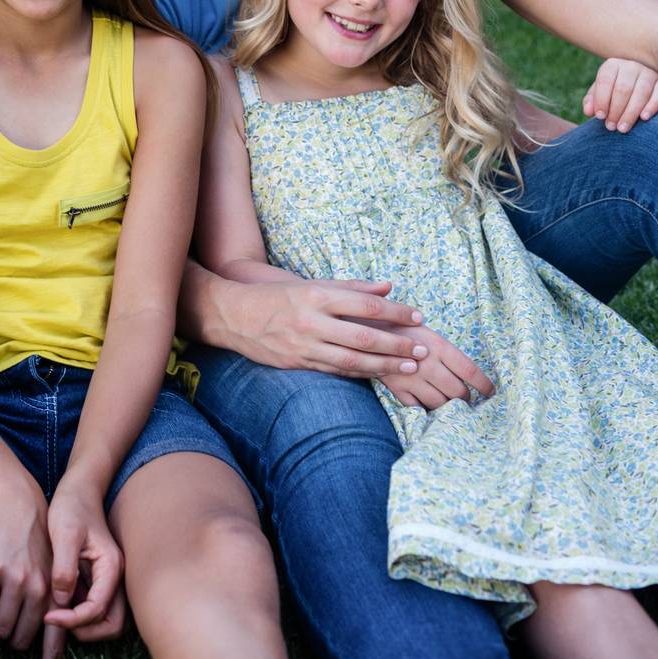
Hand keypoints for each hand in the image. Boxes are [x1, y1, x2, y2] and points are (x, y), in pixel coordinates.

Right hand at [0, 470, 54, 651]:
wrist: (16, 502)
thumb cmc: (36, 537)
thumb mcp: (54, 564)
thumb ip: (54, 594)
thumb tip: (49, 629)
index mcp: (53, 587)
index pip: (53, 634)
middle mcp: (35, 586)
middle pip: (19, 638)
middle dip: (14, 639)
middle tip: (10, 631)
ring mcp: (12, 579)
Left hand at [40, 477, 125, 658]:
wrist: (79, 487)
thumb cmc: (72, 506)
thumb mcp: (64, 534)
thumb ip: (64, 568)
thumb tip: (62, 601)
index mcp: (111, 566)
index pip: (98, 609)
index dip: (73, 620)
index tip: (48, 615)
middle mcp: (116, 576)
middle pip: (112, 624)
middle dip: (85, 630)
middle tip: (56, 621)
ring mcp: (109, 579)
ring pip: (107, 619)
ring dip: (84, 625)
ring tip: (56, 614)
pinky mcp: (99, 578)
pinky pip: (95, 607)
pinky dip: (80, 615)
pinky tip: (58, 603)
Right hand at [229, 275, 427, 377]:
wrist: (235, 316)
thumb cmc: (279, 297)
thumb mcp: (313, 285)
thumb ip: (352, 287)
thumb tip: (389, 285)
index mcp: (318, 296)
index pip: (366, 304)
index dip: (395, 311)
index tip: (418, 316)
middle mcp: (312, 321)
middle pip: (363, 336)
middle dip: (397, 344)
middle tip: (422, 349)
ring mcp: (305, 345)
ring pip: (353, 359)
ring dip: (385, 365)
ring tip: (410, 367)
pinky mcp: (298, 364)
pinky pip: (336, 371)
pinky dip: (361, 373)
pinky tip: (379, 373)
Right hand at [379, 325, 494, 409]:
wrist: (363, 329)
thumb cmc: (398, 326)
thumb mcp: (424, 329)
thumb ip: (444, 349)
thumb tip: (468, 371)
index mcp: (438, 345)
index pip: (470, 371)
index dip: (484, 385)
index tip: (492, 392)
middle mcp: (428, 364)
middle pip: (458, 392)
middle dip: (467, 399)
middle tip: (468, 399)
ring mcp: (413, 379)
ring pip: (440, 404)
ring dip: (449, 407)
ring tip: (451, 404)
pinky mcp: (398, 390)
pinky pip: (419, 408)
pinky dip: (426, 409)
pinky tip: (429, 405)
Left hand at [583, 58, 657, 131]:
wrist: (636, 86)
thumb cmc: (612, 92)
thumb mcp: (600, 94)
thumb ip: (591, 101)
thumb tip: (588, 111)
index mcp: (612, 65)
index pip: (605, 80)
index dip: (601, 100)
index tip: (599, 117)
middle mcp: (631, 65)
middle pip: (623, 88)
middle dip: (616, 110)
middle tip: (611, 127)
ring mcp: (648, 73)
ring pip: (641, 92)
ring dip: (631, 112)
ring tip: (622, 128)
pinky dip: (652, 106)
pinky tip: (643, 118)